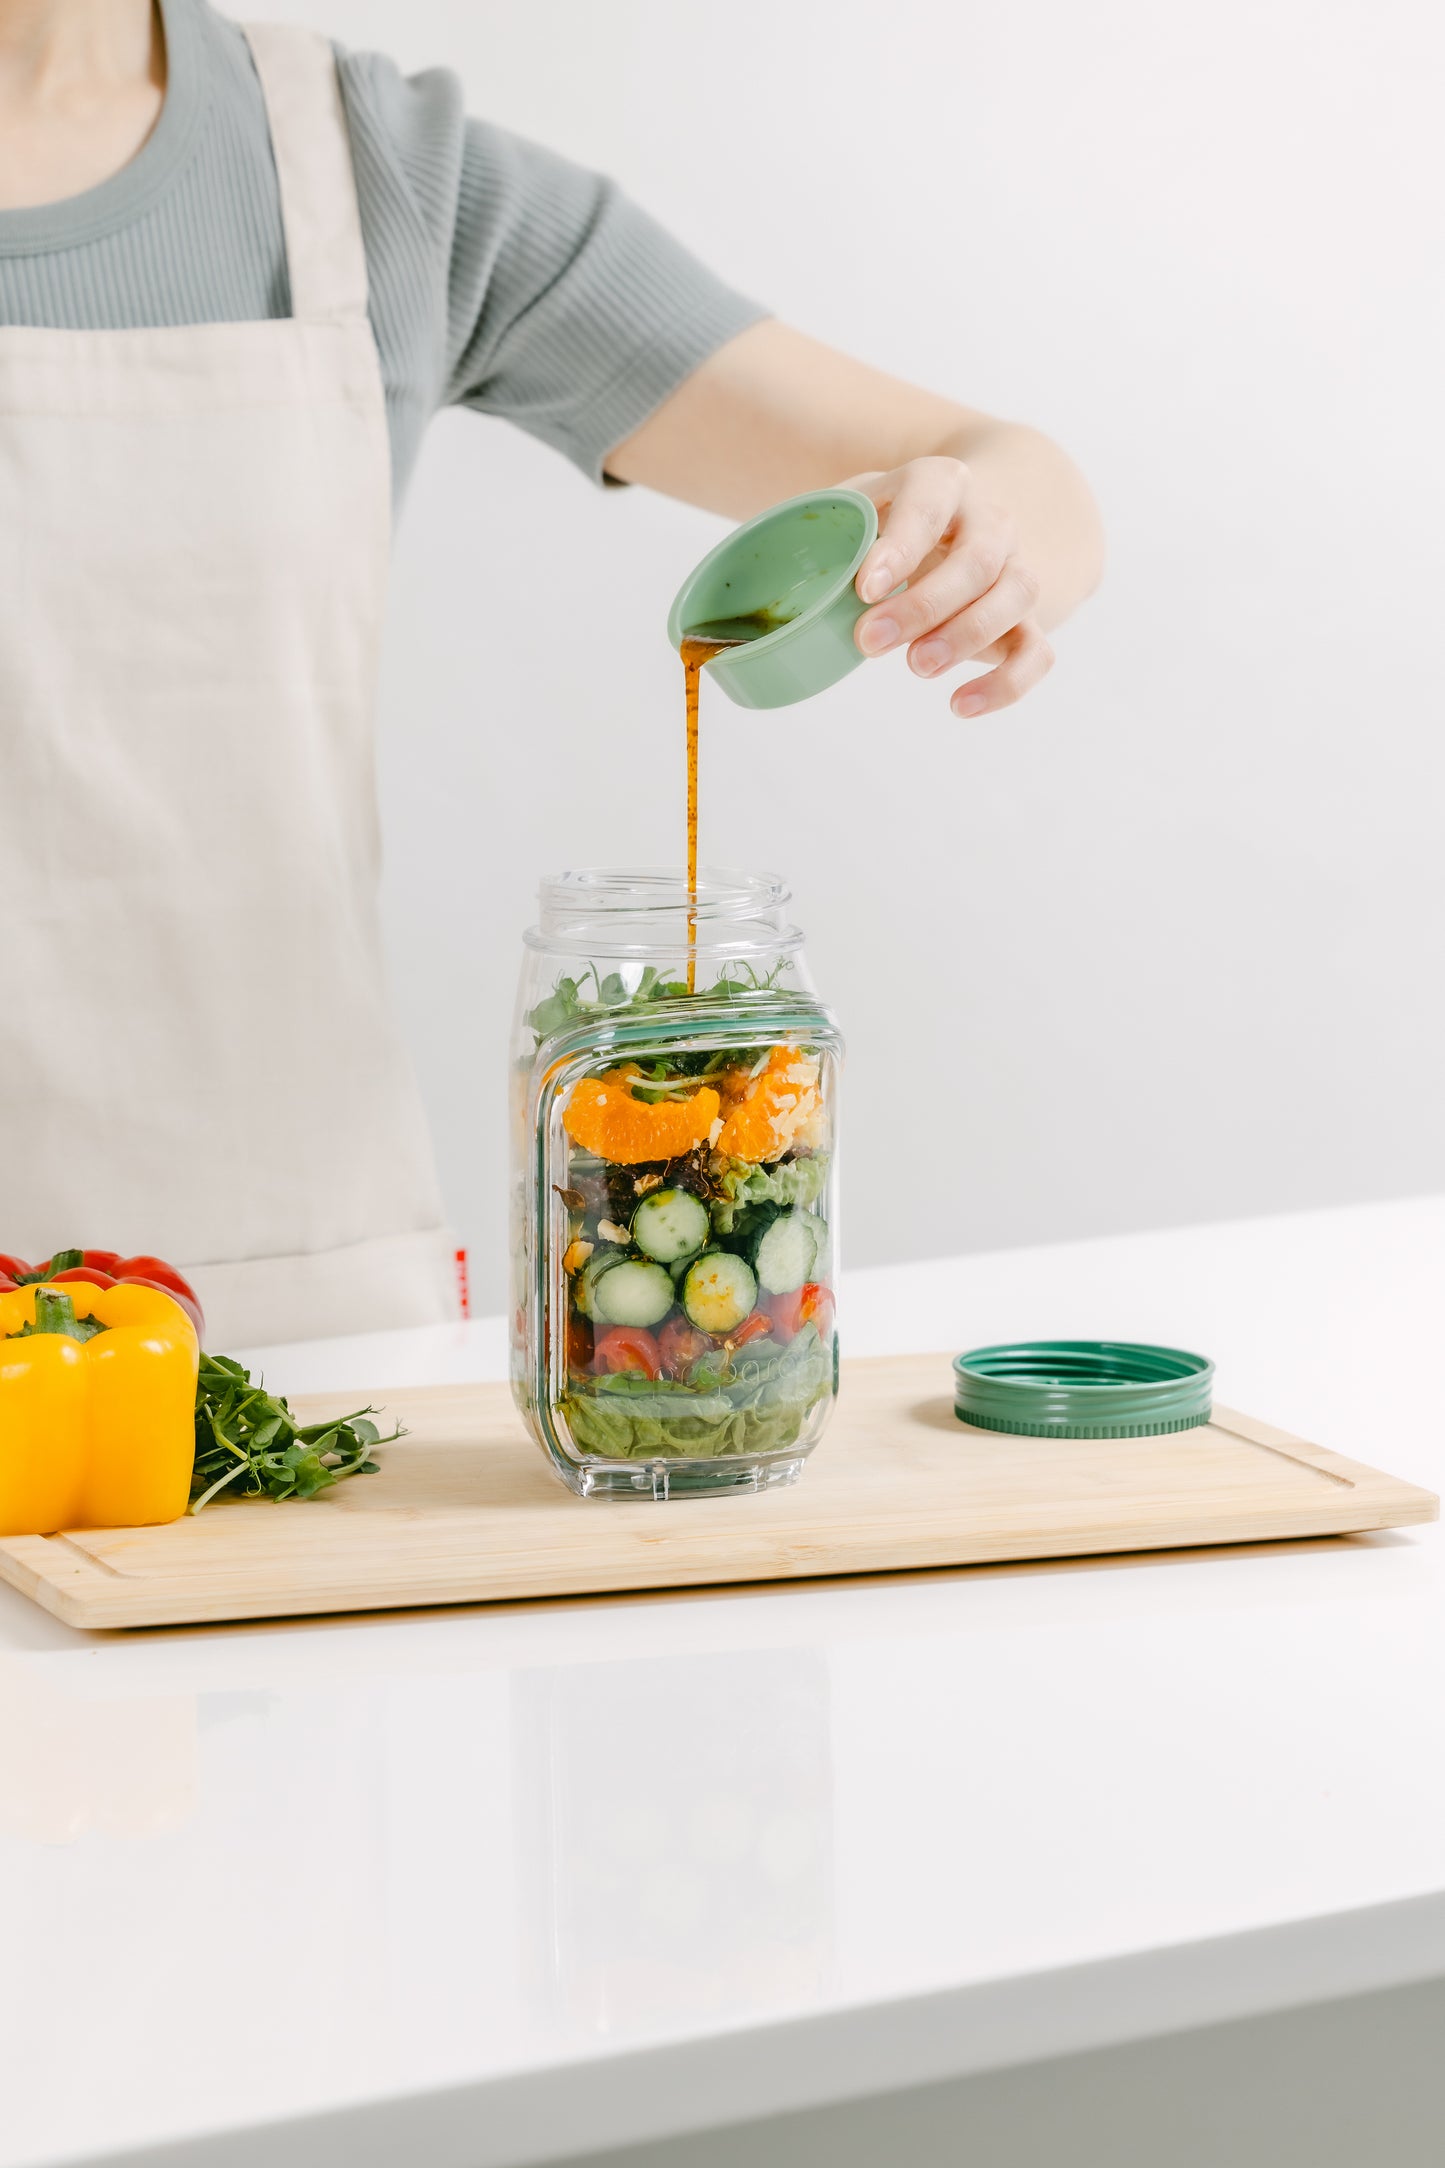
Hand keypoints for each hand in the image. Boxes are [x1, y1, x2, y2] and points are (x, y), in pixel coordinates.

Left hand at [848, 456, 1053, 716]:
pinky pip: (1037, 653)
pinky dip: (1006, 684)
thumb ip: (825, 540)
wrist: (940, 531)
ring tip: (916, 667)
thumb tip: (783, 587)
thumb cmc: (880, 528)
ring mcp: (1014, 569)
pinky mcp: (1024, 621)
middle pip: (979, 559)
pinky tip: (959, 705)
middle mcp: (989, 521)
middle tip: (870, 642)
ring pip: (1018, 595)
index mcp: (940, 483)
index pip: (931, 504)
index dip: (901, 547)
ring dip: (968, 636)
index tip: (865, 589)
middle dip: (924, 606)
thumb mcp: (848, 516)